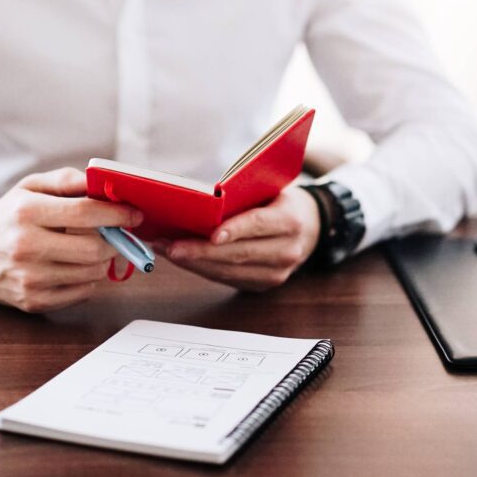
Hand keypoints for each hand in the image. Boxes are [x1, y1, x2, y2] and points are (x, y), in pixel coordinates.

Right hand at [0, 168, 141, 312]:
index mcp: (27, 213)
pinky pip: (81, 293)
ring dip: (103, 260)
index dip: (117, 214)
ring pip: (91, 273)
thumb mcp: (30, 187)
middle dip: (116, 241)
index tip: (135, 214)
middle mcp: (26, 247)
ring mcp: (29, 279)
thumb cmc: (9, 216)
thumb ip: (66, 180)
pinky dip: (88, 280)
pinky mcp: (33, 301)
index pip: (85, 213)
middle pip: (94, 249)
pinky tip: (76, 266)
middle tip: (120, 234)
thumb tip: (100, 182)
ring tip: (94, 247)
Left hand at [155, 185, 319, 291]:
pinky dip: (202, 269)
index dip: (235, 230)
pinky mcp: (263, 285)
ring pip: (229, 271)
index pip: (259, 224)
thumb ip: (244, 198)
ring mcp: (276, 274)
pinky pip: (227, 279)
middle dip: (200, 251)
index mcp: (290, 221)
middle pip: (239, 254)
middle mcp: (286, 251)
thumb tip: (200, 204)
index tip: (211, 235)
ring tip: (166, 250)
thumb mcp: (271, 190)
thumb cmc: (280, 202)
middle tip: (170, 246)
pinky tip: (182, 259)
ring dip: (194, 263)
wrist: (311, 228)